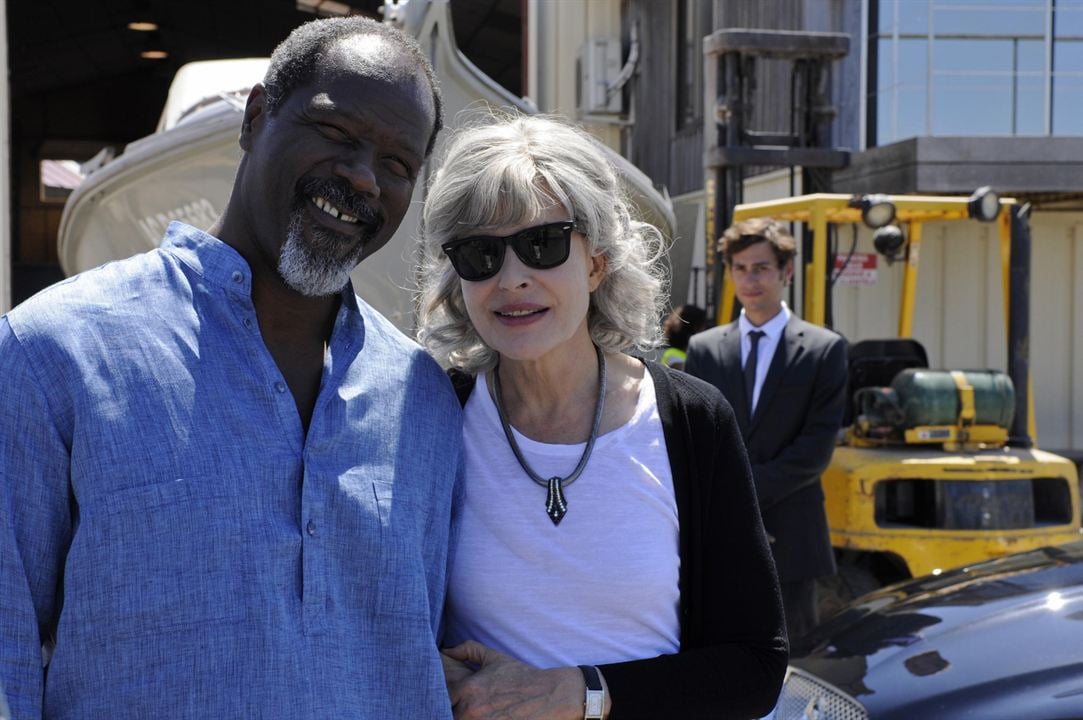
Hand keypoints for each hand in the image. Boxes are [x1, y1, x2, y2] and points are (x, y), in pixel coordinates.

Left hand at [444, 640, 584, 719]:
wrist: (551, 695)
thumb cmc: (522, 676)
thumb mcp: (495, 658)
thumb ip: (468, 650)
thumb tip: (448, 650)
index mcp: (469, 689)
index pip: (441, 699)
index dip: (442, 700)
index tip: (451, 699)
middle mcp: (472, 710)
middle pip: (447, 716)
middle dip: (453, 712)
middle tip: (462, 708)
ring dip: (463, 719)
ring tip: (476, 714)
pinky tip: (486, 719)